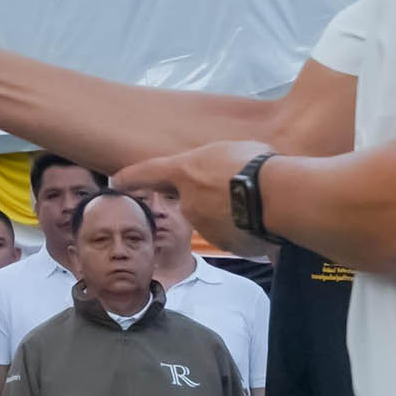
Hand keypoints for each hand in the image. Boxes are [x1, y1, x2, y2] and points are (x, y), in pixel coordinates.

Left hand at [112, 139, 270, 254]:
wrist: (278, 197)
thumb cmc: (256, 164)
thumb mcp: (230, 150)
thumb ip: (216, 162)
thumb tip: (223, 168)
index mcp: (185, 172)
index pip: (149, 173)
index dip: (132, 176)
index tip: (116, 180)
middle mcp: (189, 201)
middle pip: (194, 200)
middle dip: (212, 197)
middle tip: (240, 188)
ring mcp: (205, 226)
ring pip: (215, 219)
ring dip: (231, 214)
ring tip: (258, 202)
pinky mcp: (224, 245)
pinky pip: (233, 235)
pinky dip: (244, 229)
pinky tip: (262, 219)